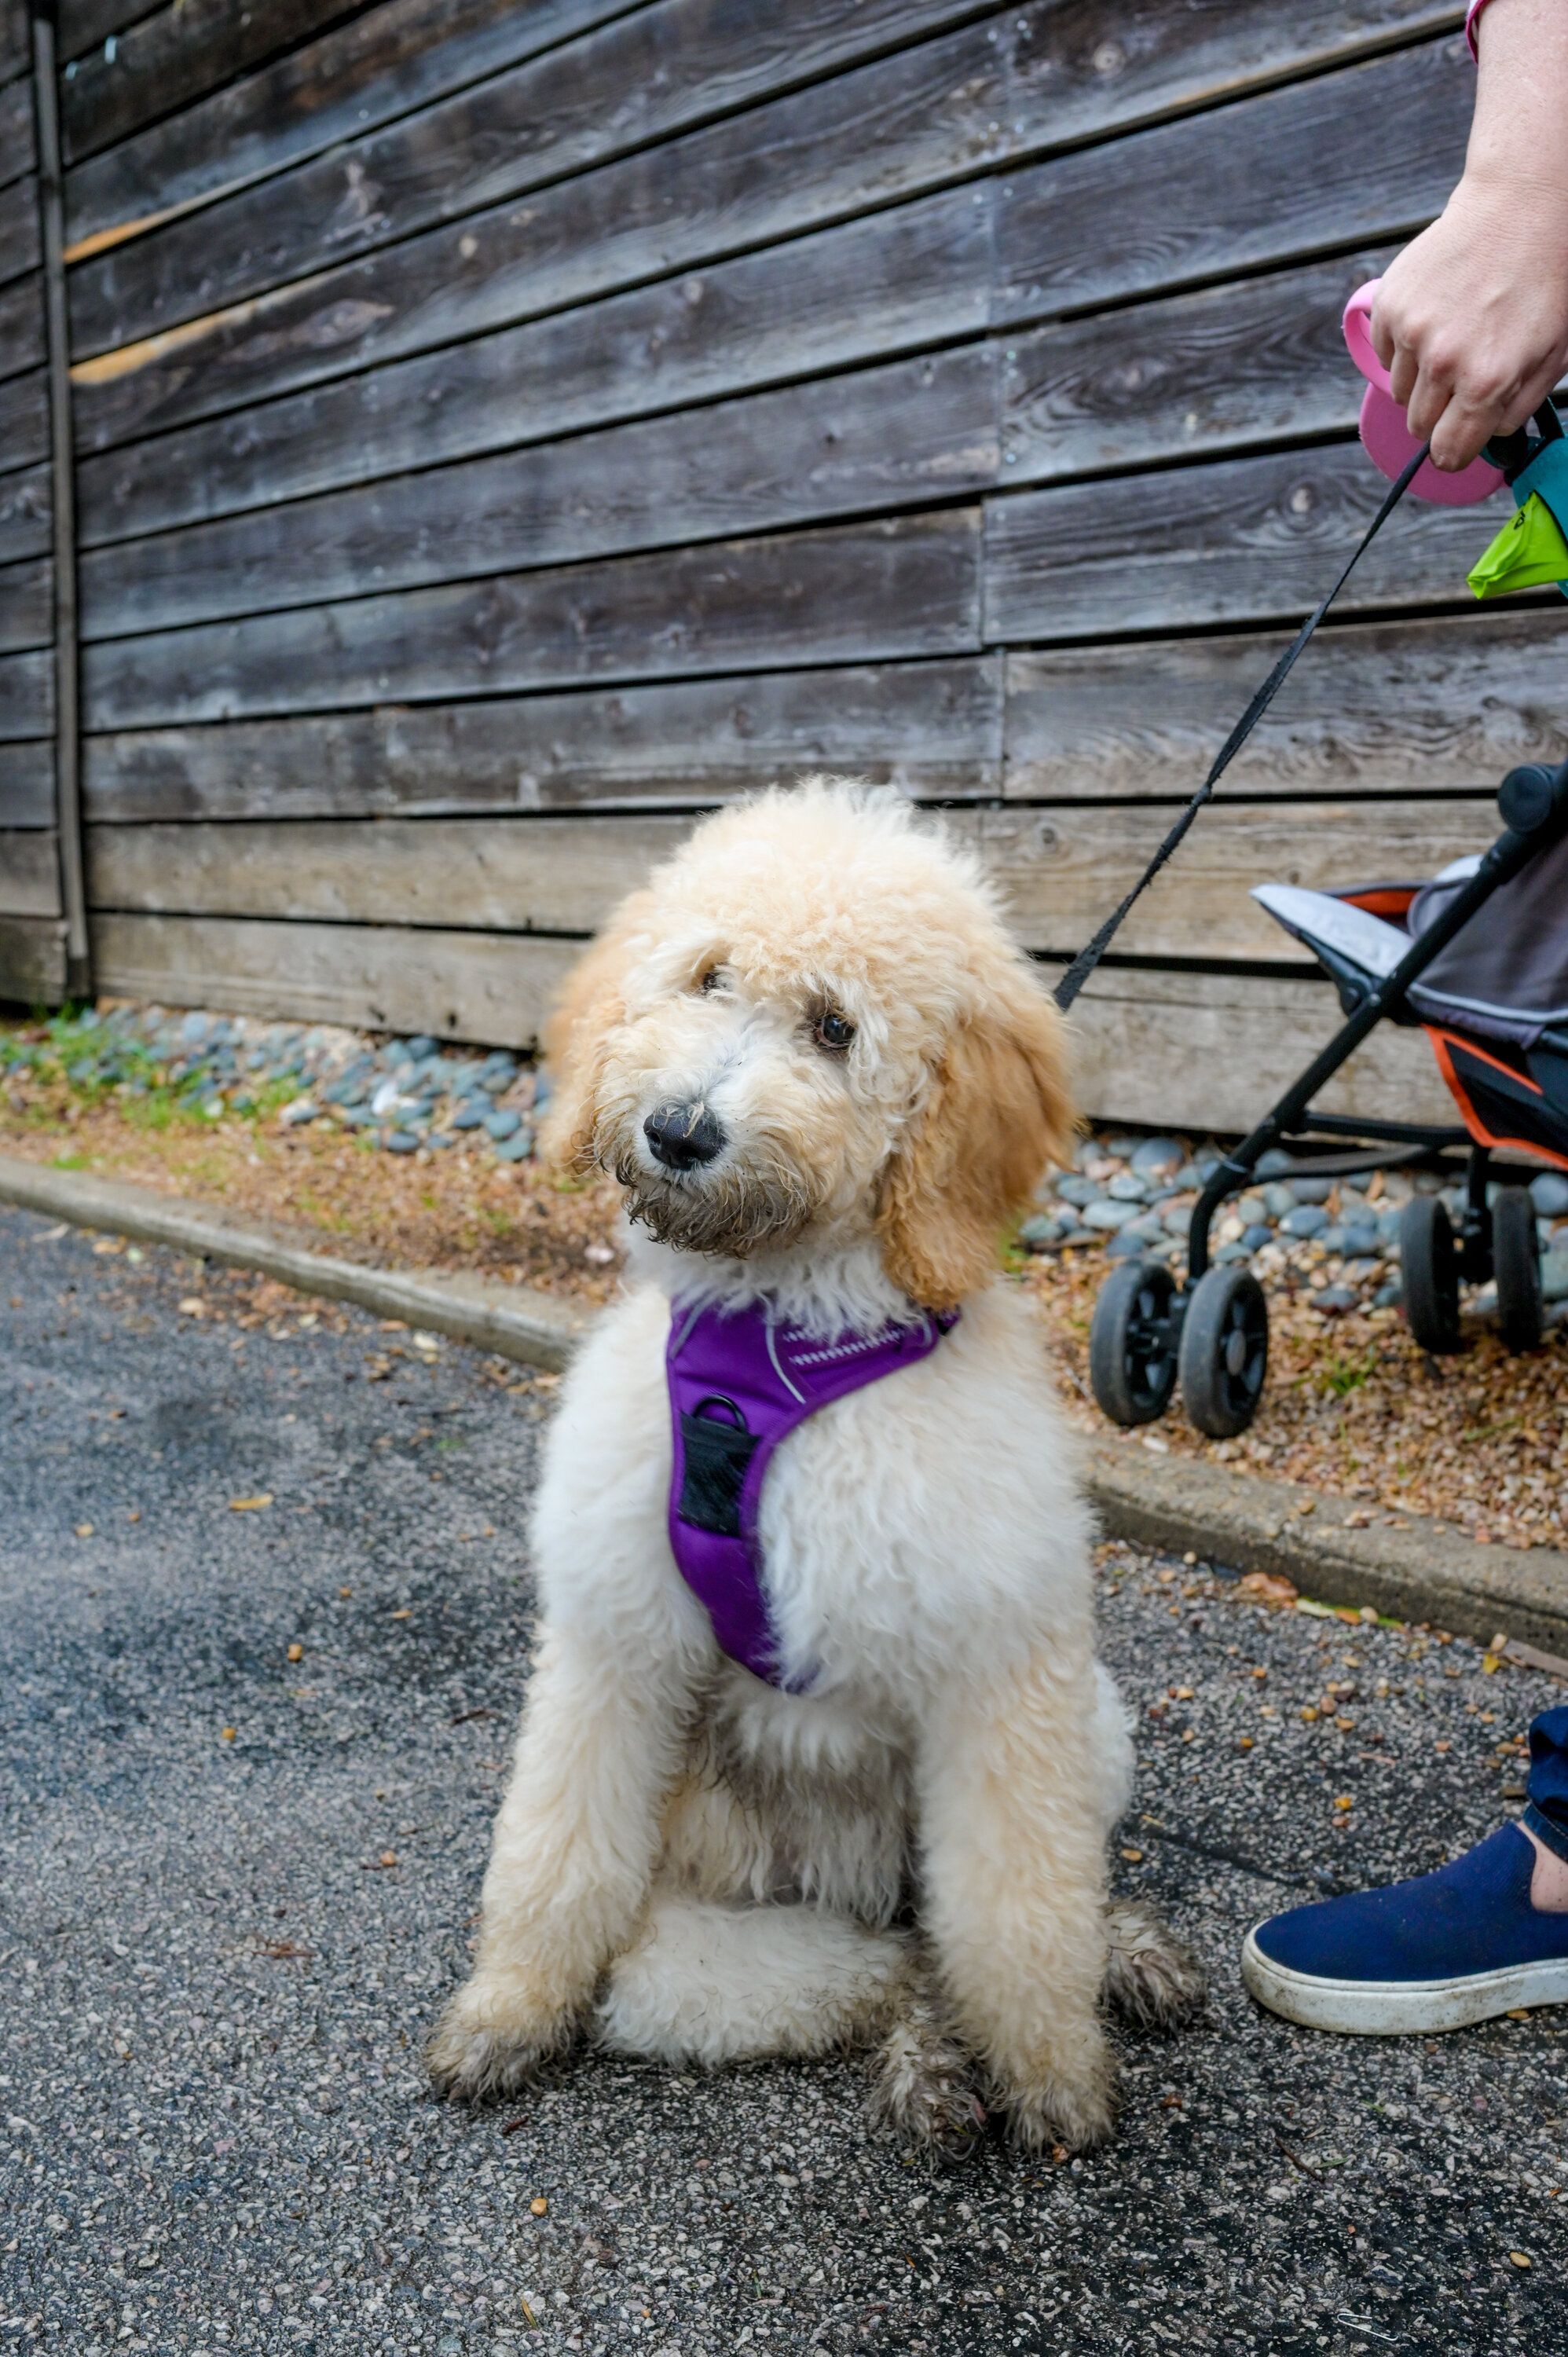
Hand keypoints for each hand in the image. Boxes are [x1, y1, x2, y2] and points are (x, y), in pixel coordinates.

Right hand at [1372, 173, 1567, 470]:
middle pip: (1420, 426)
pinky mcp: (1390, 306)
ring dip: (1421, 381)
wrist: (1520, 207)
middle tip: (1461, 384)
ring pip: (1400, 392)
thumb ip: (1518, 407)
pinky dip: (1404, 348)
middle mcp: (1443, 363)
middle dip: (1439, 415)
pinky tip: (1434, 319)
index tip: (1454, 447)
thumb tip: (1488, 440)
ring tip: (1451, 342)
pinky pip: (1386, 355)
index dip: (1453, 454)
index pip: (1449, 452)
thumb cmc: (1546, 279)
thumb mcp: (1554, 354)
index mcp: (1487, 382)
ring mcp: (1412, 333)